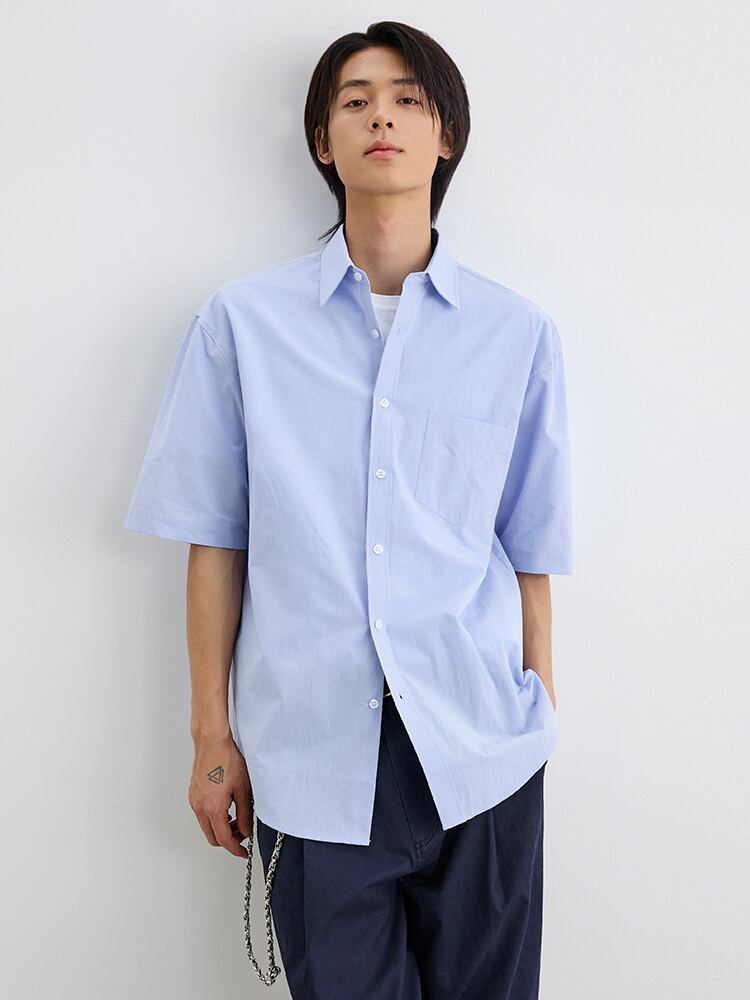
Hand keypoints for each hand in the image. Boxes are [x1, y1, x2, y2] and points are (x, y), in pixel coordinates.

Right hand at [188, 734, 252, 858]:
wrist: (212, 742)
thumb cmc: (226, 760)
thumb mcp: (243, 789)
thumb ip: (245, 814)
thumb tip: (246, 831)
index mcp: (213, 808)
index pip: (223, 839)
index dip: (235, 849)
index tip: (243, 852)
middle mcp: (199, 807)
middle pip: (212, 837)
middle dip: (228, 839)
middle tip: (243, 833)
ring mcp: (194, 800)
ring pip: (206, 826)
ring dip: (220, 828)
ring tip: (236, 818)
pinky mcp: (193, 794)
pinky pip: (202, 814)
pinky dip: (213, 817)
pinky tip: (226, 807)